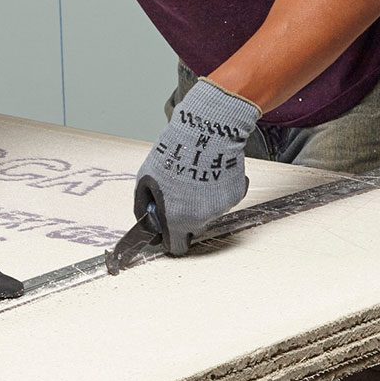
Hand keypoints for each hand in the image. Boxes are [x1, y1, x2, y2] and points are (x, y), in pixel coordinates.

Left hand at [135, 79, 260, 255]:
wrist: (206, 133)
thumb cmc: (175, 153)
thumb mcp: (145, 179)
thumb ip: (144, 204)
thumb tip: (145, 217)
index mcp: (177, 219)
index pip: (176, 247)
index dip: (171, 238)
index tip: (169, 229)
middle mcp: (200, 219)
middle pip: (193, 228)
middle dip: (186, 216)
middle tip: (181, 192)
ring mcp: (220, 208)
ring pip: (209, 212)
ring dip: (202, 199)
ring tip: (195, 174)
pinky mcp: (236, 195)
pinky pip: (224, 197)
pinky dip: (219, 188)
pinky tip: (210, 170)